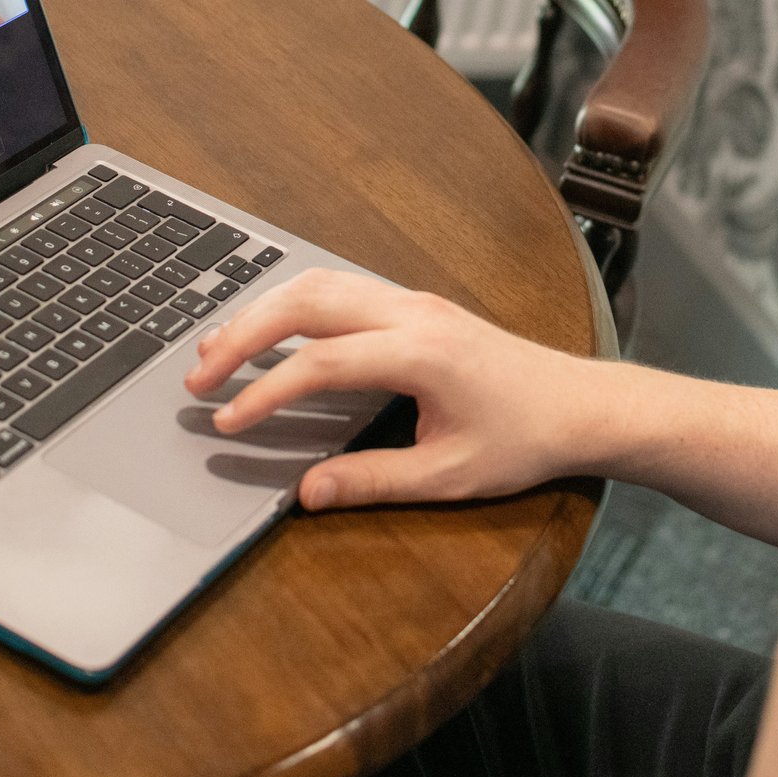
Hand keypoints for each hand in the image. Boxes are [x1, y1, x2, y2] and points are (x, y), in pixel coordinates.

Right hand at [183, 268, 598, 509]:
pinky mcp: (415, 305)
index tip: (225, 422)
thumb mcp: (449, 475)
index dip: (264, 392)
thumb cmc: (525, 439)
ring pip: (319, 283)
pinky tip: (269, 329)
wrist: (580, 404)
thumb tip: (307, 492)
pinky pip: (340, 288)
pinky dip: (293, 304)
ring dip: (263, 309)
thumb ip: (373, 481)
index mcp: (420, 353)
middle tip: (197, 374)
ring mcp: (413, 301)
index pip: (319, 363)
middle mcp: (412, 313)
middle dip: (243, 334)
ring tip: (216, 348)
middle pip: (306, 302)